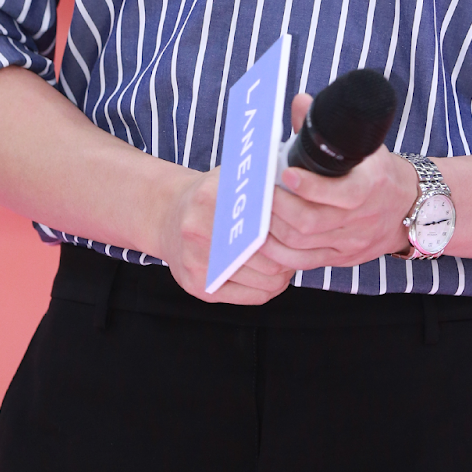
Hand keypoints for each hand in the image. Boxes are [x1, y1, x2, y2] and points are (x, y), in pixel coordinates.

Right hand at [156, 164, 297, 304]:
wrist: (165, 216)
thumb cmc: (206, 195)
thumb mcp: (228, 176)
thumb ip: (258, 178)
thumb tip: (298, 184)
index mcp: (211, 195)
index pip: (267, 215)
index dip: (292, 221)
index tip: (307, 221)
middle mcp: (199, 227)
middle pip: (267, 249)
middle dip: (293, 250)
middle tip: (306, 246)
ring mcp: (196, 260)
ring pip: (263, 276)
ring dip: (286, 271)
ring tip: (293, 260)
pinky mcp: (198, 285)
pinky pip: (250, 295)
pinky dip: (271, 288)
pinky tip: (276, 276)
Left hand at [262, 93, 418, 271]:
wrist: (409, 207)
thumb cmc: (379, 171)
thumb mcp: (364, 145)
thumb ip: (327, 125)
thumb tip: (300, 102)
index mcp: (370, 185)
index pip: (341, 193)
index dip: (310, 186)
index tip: (286, 172)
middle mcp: (361, 217)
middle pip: (312, 222)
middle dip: (279, 207)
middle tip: (259, 192)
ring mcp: (350, 242)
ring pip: (303, 245)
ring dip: (273, 230)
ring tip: (255, 212)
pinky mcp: (341, 258)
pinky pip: (304, 263)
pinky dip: (279, 253)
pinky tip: (264, 239)